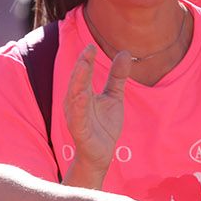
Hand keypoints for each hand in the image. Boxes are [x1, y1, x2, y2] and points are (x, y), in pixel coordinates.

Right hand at [62, 45, 130, 180]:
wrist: (101, 154)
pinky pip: (78, 117)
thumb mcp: (114, 97)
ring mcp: (76, 116)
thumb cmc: (103, 124)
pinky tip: (82, 96)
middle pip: (77, 81)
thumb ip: (117, 76)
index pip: (83, 73)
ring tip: (83, 66)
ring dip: (78, 81)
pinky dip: (79, 107)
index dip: (86, 59)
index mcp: (82, 93)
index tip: (92, 45)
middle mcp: (75, 102)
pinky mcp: (79, 130)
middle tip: (87, 50)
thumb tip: (124, 52)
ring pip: (75, 96)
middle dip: (81, 66)